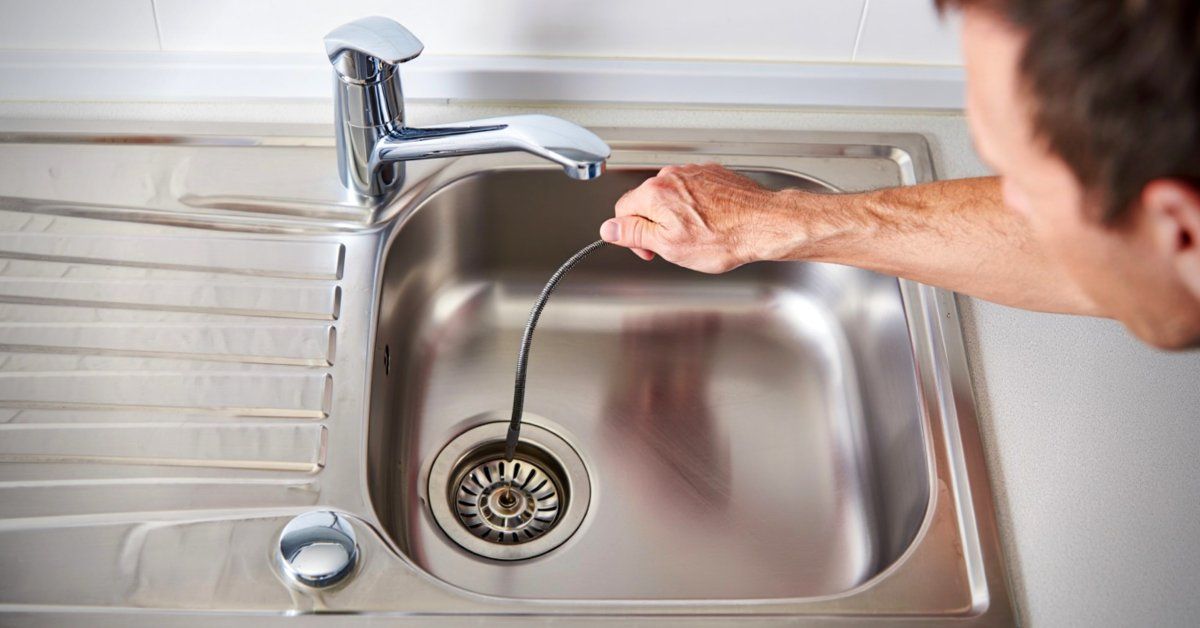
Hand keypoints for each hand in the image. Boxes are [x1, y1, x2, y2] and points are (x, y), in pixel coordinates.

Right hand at [599, 163, 795, 272]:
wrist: (766, 224)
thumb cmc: (725, 238)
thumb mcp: (669, 246)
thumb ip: (634, 234)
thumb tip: (609, 228)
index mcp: (655, 194)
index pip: (622, 211)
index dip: (631, 235)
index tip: (648, 249)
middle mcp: (672, 176)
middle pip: (647, 202)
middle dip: (656, 225)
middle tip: (675, 246)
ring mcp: (693, 172)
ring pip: (670, 197)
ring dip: (676, 216)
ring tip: (698, 235)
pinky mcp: (712, 174)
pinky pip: (692, 191)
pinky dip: (696, 207)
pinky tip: (711, 223)